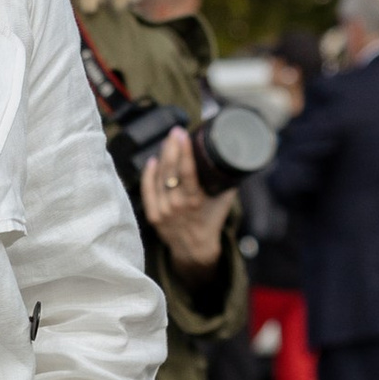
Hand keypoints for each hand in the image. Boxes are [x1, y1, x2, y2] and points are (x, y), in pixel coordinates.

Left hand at [134, 124, 236, 277]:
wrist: (195, 248)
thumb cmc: (211, 220)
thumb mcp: (224, 200)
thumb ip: (225, 179)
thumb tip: (231, 155)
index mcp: (195, 201)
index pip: (187, 172)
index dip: (184, 151)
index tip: (184, 135)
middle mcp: (176, 205)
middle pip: (170, 171)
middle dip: (172, 148)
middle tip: (175, 132)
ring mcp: (163, 210)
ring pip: (159, 177)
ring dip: (162, 157)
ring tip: (168, 142)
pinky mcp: (153, 215)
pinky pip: (147, 189)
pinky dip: (148, 174)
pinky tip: (152, 160)